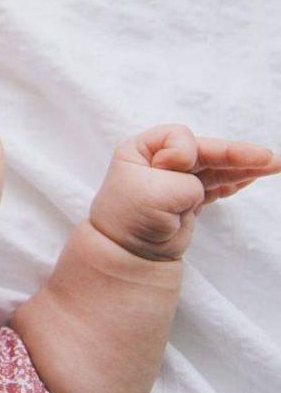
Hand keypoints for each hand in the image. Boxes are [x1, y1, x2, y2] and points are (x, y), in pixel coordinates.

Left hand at [90, 123, 280, 260]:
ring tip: (274, 164)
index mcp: (141, 150)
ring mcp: (174, 181)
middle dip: (235, 154)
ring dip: (243, 167)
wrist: (127, 255)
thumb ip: (183, 180)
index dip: (183, 153)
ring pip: (214, 168)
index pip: (178, 137)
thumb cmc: (131, 218)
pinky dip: (234, 182)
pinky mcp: (186, 200)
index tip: (170, 170)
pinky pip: (216, 186)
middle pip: (204, 151)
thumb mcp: (154, 192)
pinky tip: (252, 177)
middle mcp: (158, 162)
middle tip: (267, 157)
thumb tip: (195, 182)